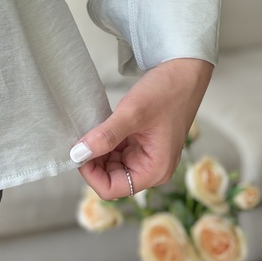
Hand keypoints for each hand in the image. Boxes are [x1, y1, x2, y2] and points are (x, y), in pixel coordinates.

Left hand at [69, 57, 213, 200]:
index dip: (90, 174)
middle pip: (110, 178)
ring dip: (97, 150)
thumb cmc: (166, 92)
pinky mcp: (142, 143)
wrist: (184, 72)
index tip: (77, 152)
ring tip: (88, 129)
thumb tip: (78, 154)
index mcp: (154, 170)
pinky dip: (105, 140)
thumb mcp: (132, 114)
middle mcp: (151, 168)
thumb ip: (105, 136)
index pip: (112, 189)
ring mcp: (146, 155)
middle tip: (79, 137)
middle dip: (93, 161)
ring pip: (111, 164)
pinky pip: (117, 149)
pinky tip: (98, 126)